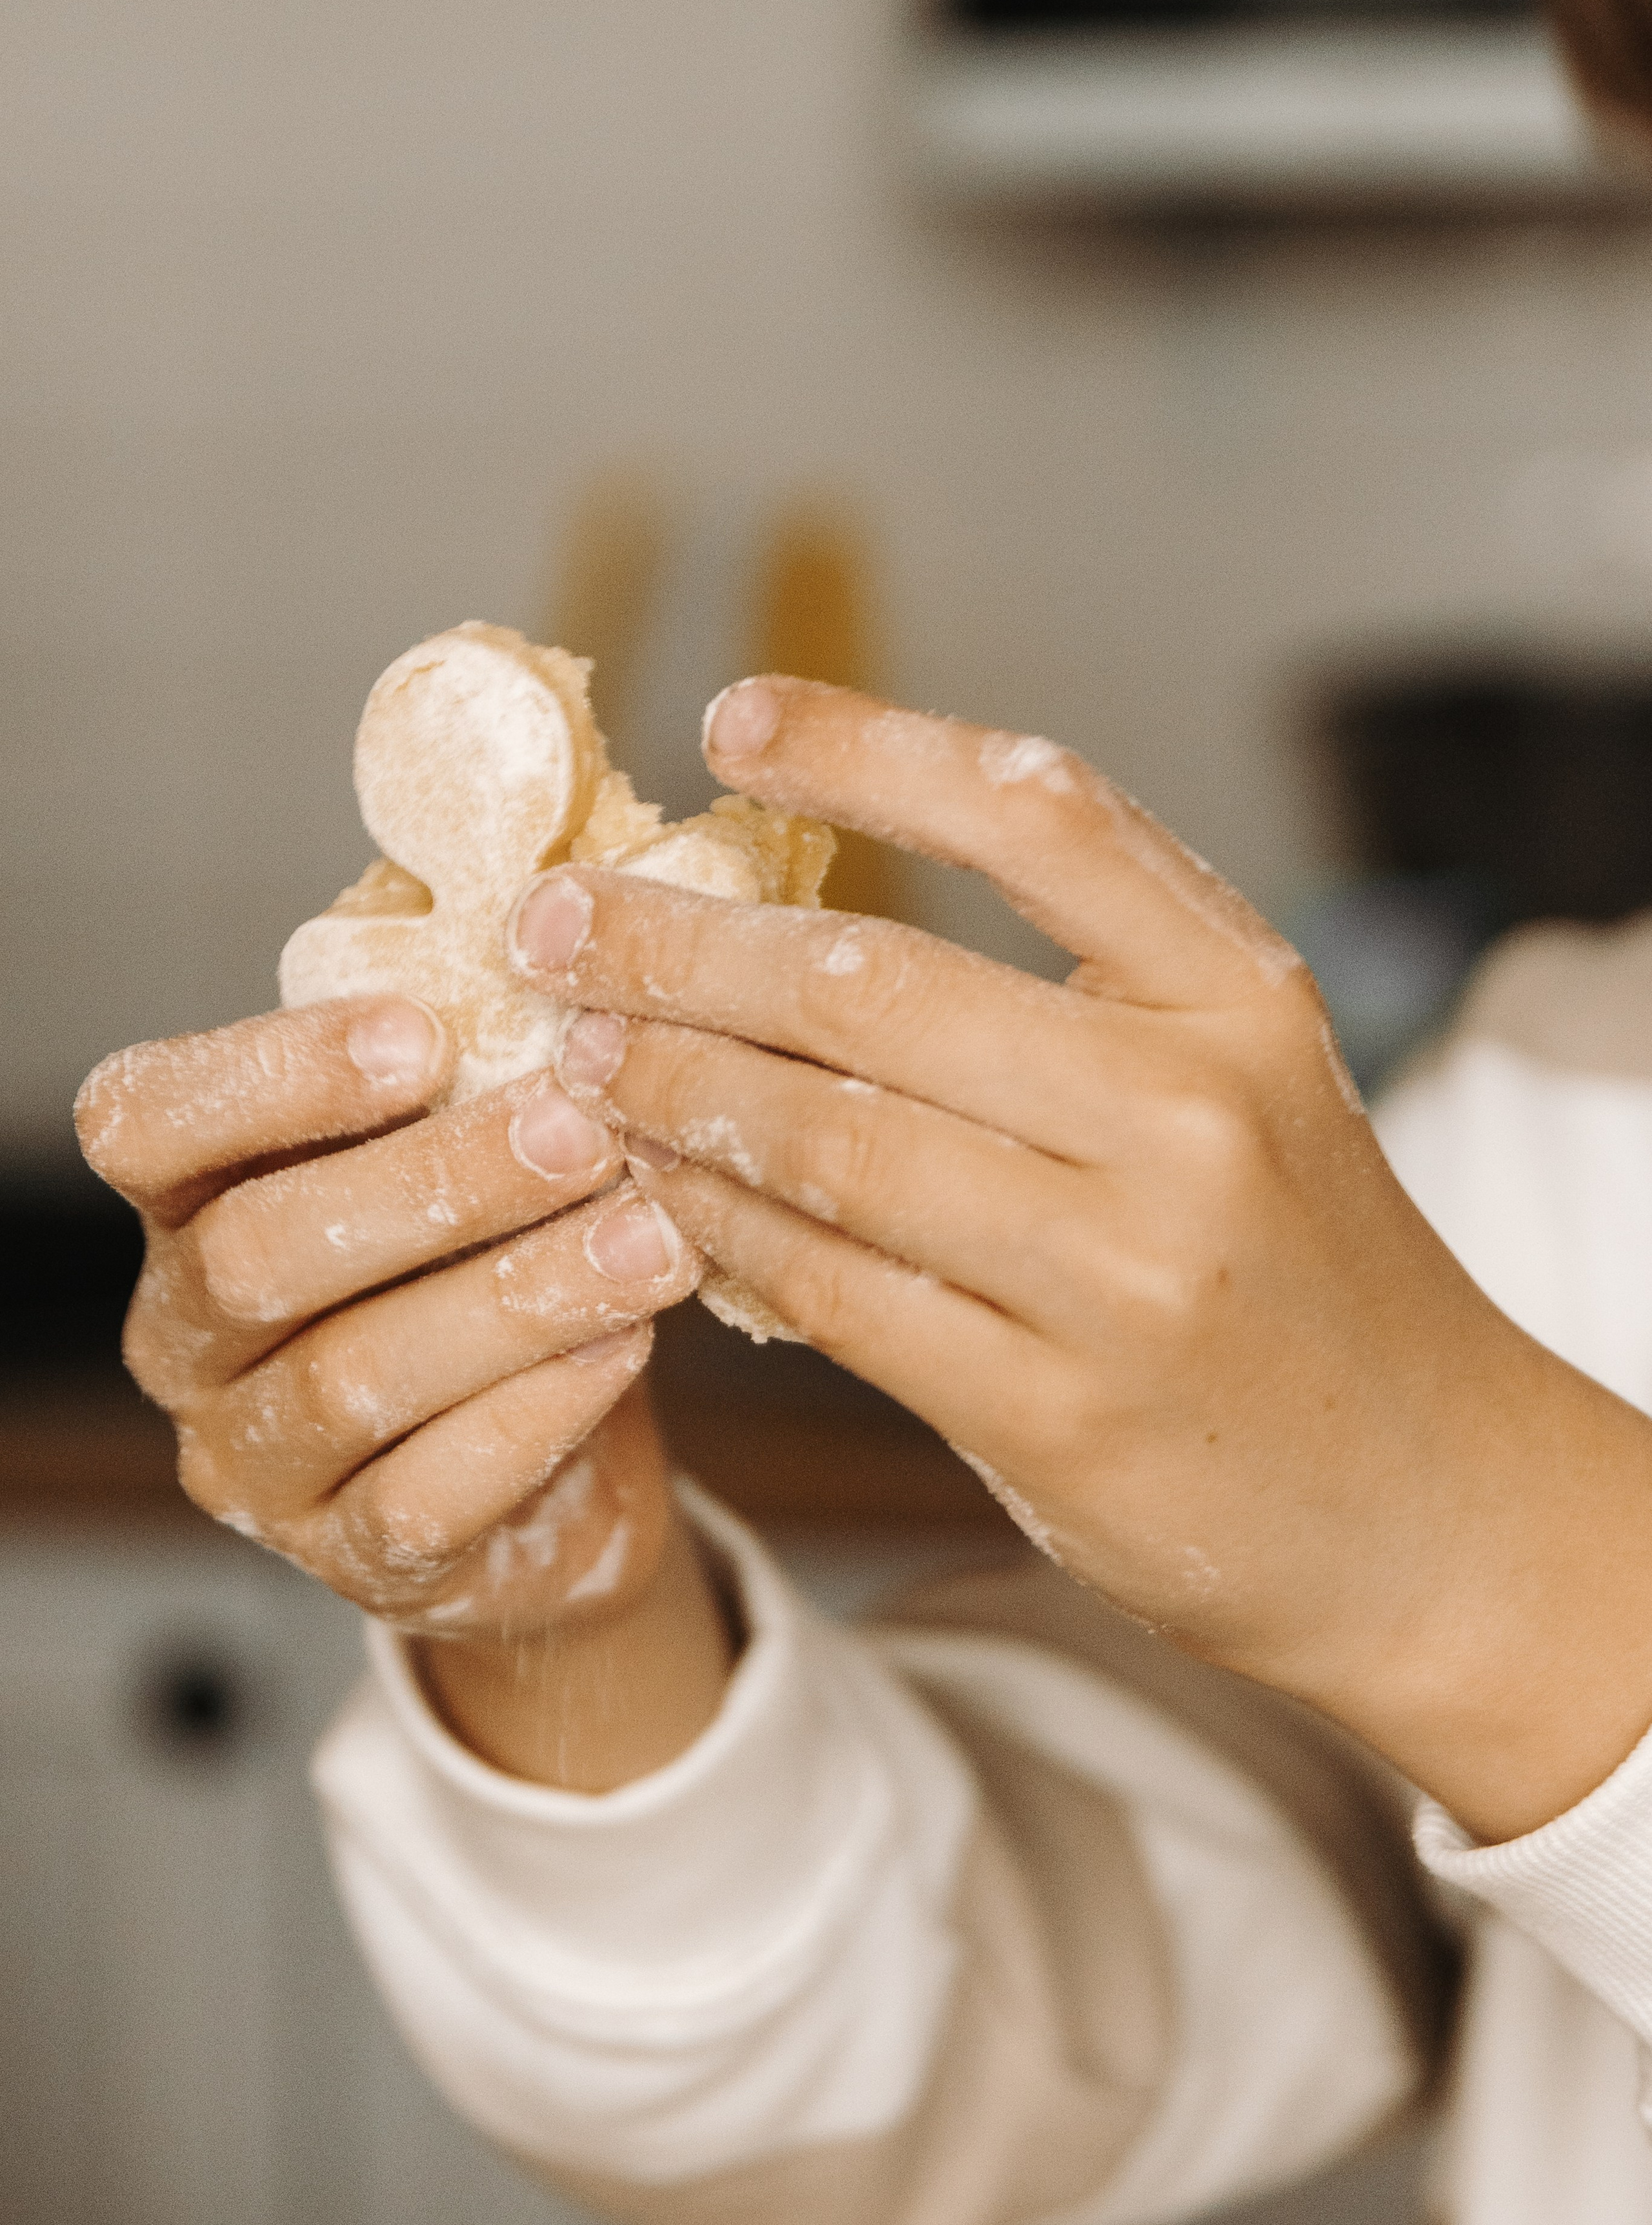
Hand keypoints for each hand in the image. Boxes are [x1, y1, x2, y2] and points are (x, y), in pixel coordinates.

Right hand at [76, 997, 733, 1787]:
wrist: (558, 1471)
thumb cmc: (495, 1264)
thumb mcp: (464, 1149)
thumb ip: (466, 1061)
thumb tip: (559, 928)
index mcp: (187, 1201)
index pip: (143, 1123)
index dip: (269, 1076)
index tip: (423, 1035)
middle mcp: (188, 1334)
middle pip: (260, 1252)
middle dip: (431, 1183)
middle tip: (576, 1131)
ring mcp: (257, 1460)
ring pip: (353, 1377)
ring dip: (513, 1297)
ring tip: (644, 1241)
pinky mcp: (353, 1559)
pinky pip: (428, 1493)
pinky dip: (534, 1415)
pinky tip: (623, 1348)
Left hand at [509, 677, 1651, 1839]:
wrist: (1426, 1504)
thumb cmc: (1298, 1273)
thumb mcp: (1246, 1089)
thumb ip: (1075, 1001)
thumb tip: (803, 934)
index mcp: (1240, 997)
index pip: (1039, 810)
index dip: (868, 748)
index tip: (729, 720)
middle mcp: (1191, 1115)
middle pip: (880, 982)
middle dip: (683, 947)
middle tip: (560, 924)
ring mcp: (1124, 1272)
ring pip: (829, 1141)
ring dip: (672, 1089)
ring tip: (578, 1054)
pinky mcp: (1054, 1414)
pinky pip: (830, 1292)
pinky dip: (716, 1233)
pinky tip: (650, 1197)